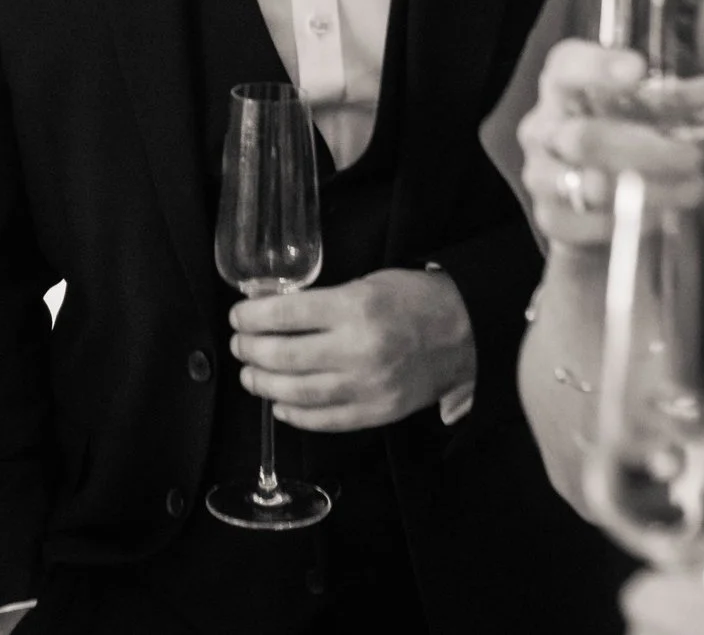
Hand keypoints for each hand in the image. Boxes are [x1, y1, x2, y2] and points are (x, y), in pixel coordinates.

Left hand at [229, 267, 473, 431]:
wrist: (466, 333)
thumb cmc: (414, 301)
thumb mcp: (367, 283)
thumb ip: (323, 301)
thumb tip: (273, 313)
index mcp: (354, 308)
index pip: (285, 315)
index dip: (251, 317)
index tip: (237, 316)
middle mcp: (358, 350)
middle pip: (283, 356)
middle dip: (251, 351)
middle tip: (239, 345)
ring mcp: (367, 386)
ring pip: (298, 393)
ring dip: (264, 385)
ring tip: (250, 375)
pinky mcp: (377, 413)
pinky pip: (325, 420)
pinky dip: (295, 415)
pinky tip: (280, 405)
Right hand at [517, 41, 703, 247]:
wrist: (601, 209)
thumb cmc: (637, 142)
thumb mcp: (673, 117)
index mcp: (567, 84)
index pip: (568, 65)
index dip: (598, 66)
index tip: (638, 70)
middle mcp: (545, 126)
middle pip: (585, 134)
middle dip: (645, 149)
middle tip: (695, 158)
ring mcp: (542, 175)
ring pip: (587, 183)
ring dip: (647, 189)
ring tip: (693, 192)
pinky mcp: (552, 220)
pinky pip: (585, 224)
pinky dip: (628, 222)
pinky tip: (663, 220)